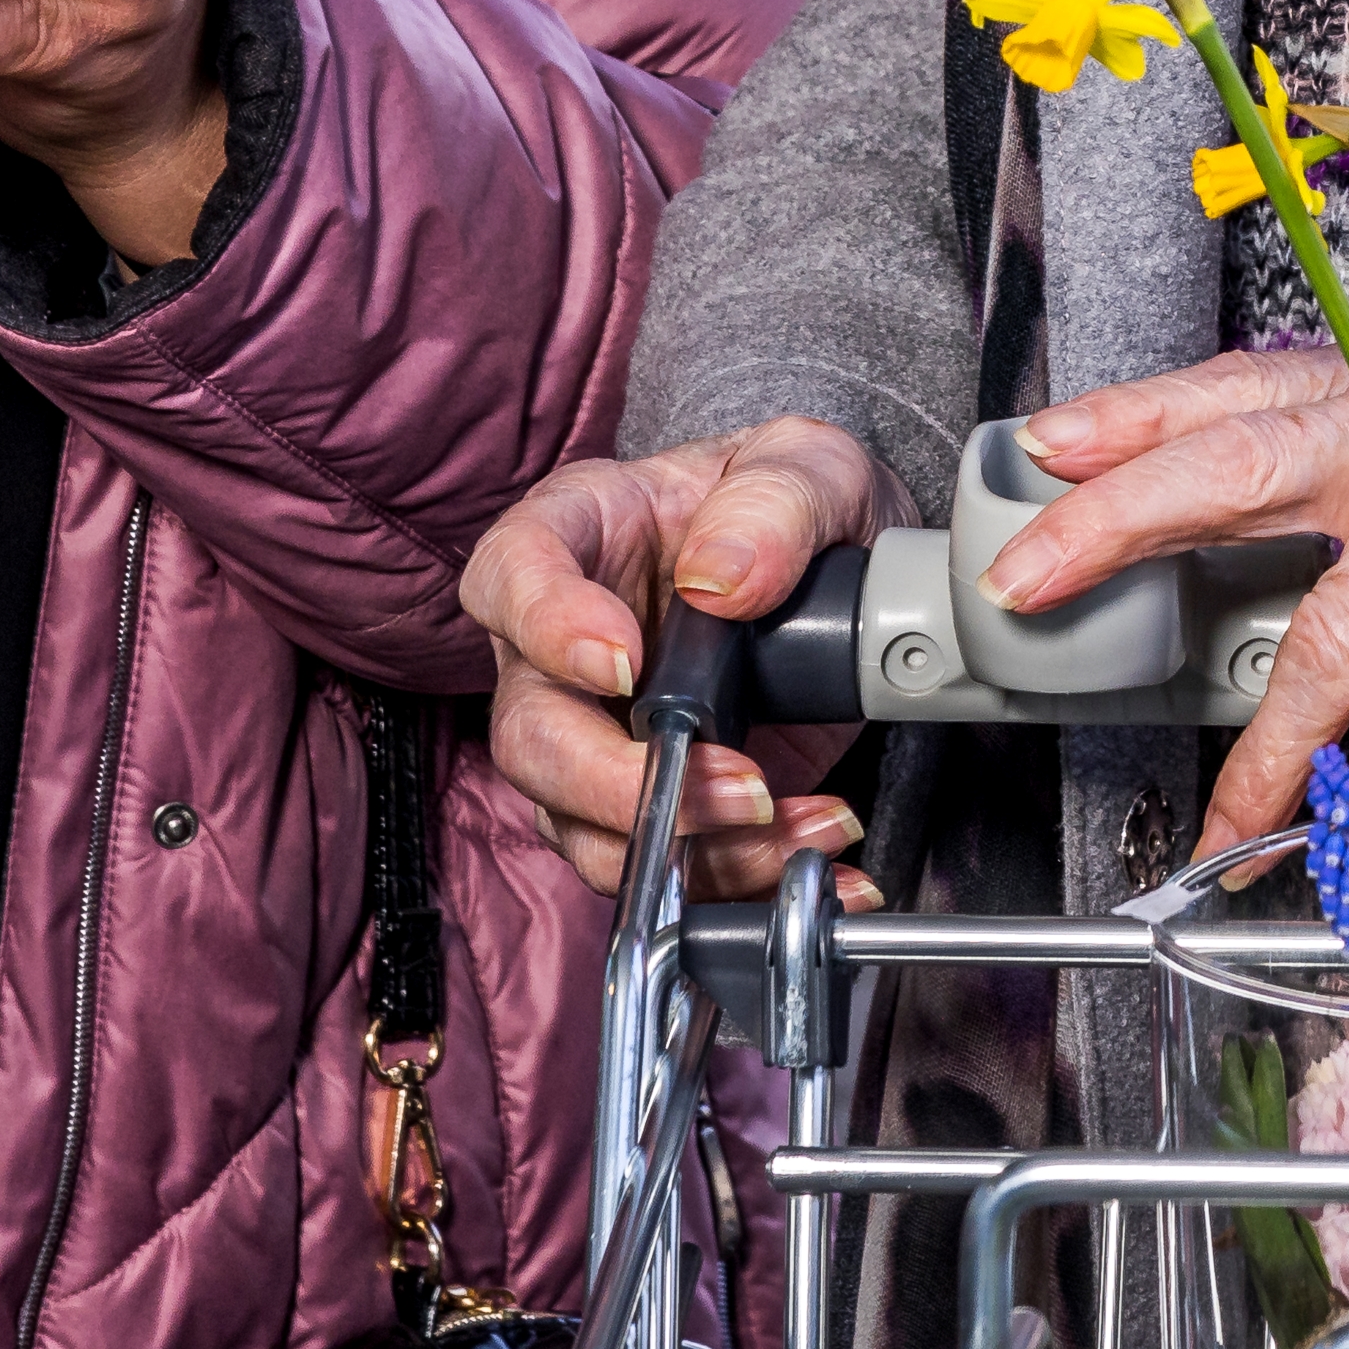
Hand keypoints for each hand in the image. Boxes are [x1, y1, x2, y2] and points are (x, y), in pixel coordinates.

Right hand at [464, 423, 886, 898]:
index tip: (623, 662)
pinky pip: (663, 868)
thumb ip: (774, 501)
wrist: (839, 569)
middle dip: (620, 784)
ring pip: (586, 827)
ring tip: (804, 827)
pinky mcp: (653, 801)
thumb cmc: (792, 503)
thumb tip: (721, 580)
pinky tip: (817, 862)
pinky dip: (739, 884)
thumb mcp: (807, 464)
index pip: (510, 576)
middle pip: (531, 736)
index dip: (547, 627)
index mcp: (577, 534)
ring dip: (695, 851)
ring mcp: (601, 734)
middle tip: (738, 786)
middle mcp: (562, 647)